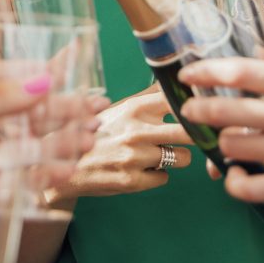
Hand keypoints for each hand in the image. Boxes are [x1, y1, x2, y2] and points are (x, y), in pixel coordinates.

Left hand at [0, 62, 101, 262]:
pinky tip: (63, 171)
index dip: (36, 71)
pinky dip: (40, 175)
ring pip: (23, 147)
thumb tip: (40, 80)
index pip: (3, 76)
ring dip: (57, 141)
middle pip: (21, 114)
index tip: (71, 65)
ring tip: (90, 136)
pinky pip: (13, 181)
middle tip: (96, 106)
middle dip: (59, 109)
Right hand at [46, 87, 193, 202]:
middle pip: (189, 131)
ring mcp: (135, 158)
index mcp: (135, 108)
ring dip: (175, 157)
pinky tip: (141, 169)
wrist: (65, 164)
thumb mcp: (118, 108)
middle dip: (196, 134)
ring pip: (182, 158)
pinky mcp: (132, 181)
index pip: (179, 101)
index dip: (193, 106)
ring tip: (156, 154)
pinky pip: (164, 177)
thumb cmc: (95, 132)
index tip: (198, 110)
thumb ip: (147, 97)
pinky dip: (156, 175)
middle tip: (194, 135)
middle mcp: (137, 131)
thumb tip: (174, 81)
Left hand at [180, 57, 263, 207]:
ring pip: (233, 145)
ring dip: (222, 144)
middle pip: (226, 108)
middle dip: (198, 108)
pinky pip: (250, 187)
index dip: (205, 71)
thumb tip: (253, 55)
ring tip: (226, 142)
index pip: (240, 70)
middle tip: (190, 109)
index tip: (188, 74)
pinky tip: (235, 176)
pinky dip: (234, 183)